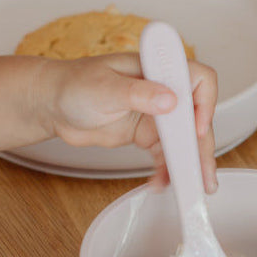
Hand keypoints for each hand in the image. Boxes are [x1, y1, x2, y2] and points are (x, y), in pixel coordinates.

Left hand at [40, 52, 218, 191]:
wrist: (51, 105)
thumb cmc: (73, 84)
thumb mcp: (105, 88)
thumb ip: (139, 93)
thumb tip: (170, 100)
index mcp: (157, 69)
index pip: (199, 80)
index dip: (205, 103)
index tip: (195, 128)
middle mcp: (162, 90)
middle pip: (195, 118)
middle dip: (200, 147)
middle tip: (202, 174)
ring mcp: (155, 114)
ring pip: (183, 140)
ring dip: (187, 163)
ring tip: (190, 187)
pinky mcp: (145, 134)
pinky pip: (164, 154)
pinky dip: (166, 169)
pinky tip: (162, 183)